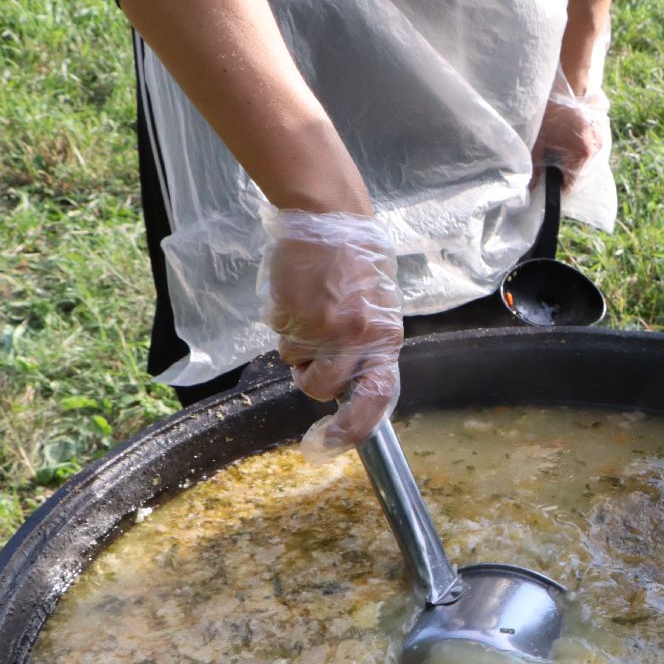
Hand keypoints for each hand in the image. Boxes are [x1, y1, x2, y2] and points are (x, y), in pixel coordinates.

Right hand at [258, 210, 403, 460]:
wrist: (331, 218)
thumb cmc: (359, 261)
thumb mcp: (379, 307)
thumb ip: (368, 344)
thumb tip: (352, 381)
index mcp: (384, 338)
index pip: (376, 397)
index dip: (354, 428)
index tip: (329, 445)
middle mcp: (355, 338)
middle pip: (322, 389)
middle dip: (309, 379)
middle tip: (309, 357)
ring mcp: (320, 327)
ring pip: (294, 362)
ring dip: (296, 345)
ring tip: (310, 308)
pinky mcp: (289, 314)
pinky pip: (280, 334)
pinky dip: (283, 321)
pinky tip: (297, 293)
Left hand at [532, 73, 609, 182]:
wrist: (566, 80)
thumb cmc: (550, 111)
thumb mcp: (538, 143)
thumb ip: (536, 170)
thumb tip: (532, 189)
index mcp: (583, 155)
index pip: (571, 186)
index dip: (557, 187)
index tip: (548, 183)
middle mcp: (599, 149)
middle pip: (583, 176)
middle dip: (567, 174)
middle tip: (553, 167)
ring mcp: (605, 138)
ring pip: (591, 162)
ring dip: (578, 162)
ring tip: (562, 152)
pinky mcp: (606, 127)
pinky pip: (595, 147)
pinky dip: (585, 148)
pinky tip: (573, 140)